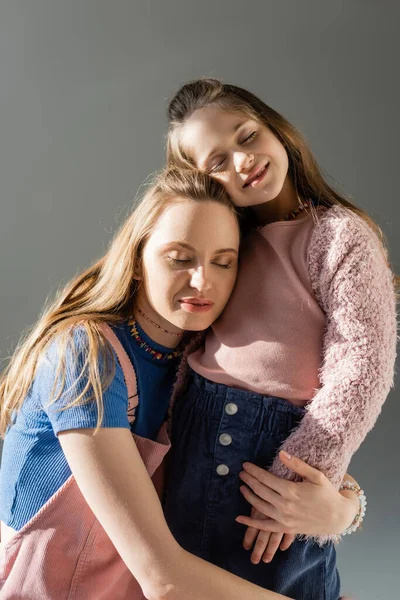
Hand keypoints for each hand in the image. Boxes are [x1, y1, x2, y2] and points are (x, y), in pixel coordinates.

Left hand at [237, 451, 358, 561]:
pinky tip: (239, 518)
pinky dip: (251, 523)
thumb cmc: (328, 494)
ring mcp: (284, 519)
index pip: (266, 478)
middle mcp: (284, 505)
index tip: (245, 465)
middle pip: (260, 491)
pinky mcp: (285, 529)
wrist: (338, 518)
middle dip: (249, 480)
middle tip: (241, 473)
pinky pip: (264, 527)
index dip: (254, 471)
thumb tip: (281, 453)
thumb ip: (297, 465)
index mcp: (291, 490)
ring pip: (259, 506)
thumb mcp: (316, 476)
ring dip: (248, 496)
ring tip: (242, 487)